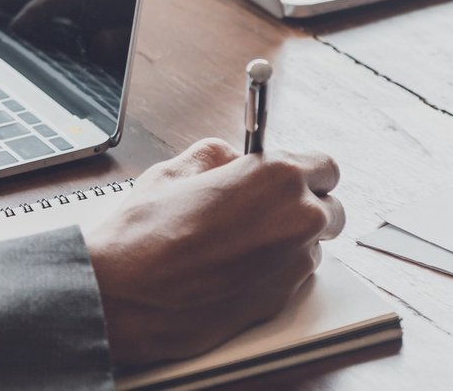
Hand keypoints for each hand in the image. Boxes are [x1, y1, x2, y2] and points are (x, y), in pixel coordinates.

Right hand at [86, 138, 345, 365]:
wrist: (122, 295)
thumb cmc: (144, 236)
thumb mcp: (177, 170)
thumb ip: (220, 155)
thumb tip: (233, 158)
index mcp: (279, 176)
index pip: (326, 166)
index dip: (307, 173)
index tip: (294, 179)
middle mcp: (297, 216)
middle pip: (331, 208)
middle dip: (306, 208)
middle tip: (270, 214)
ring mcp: (294, 260)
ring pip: (314, 245)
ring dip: (292, 242)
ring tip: (244, 246)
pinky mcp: (282, 297)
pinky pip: (296, 276)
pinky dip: (278, 271)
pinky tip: (239, 270)